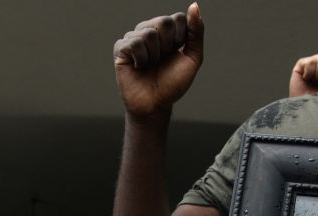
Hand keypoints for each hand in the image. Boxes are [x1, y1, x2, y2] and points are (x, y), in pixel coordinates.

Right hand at [114, 3, 203, 118]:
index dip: (181, 39)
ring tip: (150, 65)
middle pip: (163, 22)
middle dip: (167, 46)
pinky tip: (138, 67)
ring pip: (148, 33)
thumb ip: (196, 32)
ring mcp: (134, 38)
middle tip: (162, 60)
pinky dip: (141, 58)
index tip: (176, 54)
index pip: (178, 18)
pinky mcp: (121, 48)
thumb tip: (194, 6)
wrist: (155, 105)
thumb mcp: (193, 58)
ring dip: (154, 55)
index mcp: (168, 31)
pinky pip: (133, 43)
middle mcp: (150, 30)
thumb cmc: (172, 84)